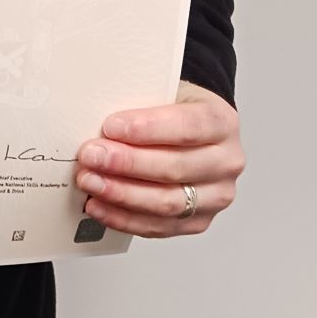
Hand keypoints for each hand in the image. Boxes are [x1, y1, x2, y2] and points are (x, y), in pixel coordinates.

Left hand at [74, 80, 243, 238]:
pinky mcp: (198, 221)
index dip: (147, 129)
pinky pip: (160, 226)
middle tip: (91, 156)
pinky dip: (124, 218)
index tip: (110, 127)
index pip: (187, 127)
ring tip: (90, 181)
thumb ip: (139, 103)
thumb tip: (95, 122)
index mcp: (221, 122)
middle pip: (174, 168)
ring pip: (167, 202)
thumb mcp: (164, 90)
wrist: (192, 130)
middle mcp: (226, 162)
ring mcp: (216, 196)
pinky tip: (99, 205)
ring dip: (121, 194)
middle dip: (126, 164)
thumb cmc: (174, 109)